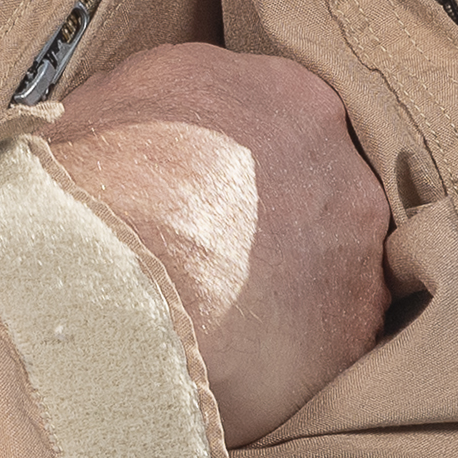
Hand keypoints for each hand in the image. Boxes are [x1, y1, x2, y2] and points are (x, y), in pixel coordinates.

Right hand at [40, 39, 390, 442]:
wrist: (109, 270)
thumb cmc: (98, 182)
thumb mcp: (119, 100)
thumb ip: (166, 109)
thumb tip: (151, 132)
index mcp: (290, 96)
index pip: (289, 124)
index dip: (249, 167)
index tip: (217, 197)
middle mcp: (343, 166)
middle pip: (323, 196)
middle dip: (281, 228)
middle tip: (220, 261)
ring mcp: (358, 253)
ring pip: (334, 272)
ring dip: (292, 293)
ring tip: (223, 319)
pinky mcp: (352, 333)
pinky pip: (329, 345)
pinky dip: (291, 358)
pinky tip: (239, 362)